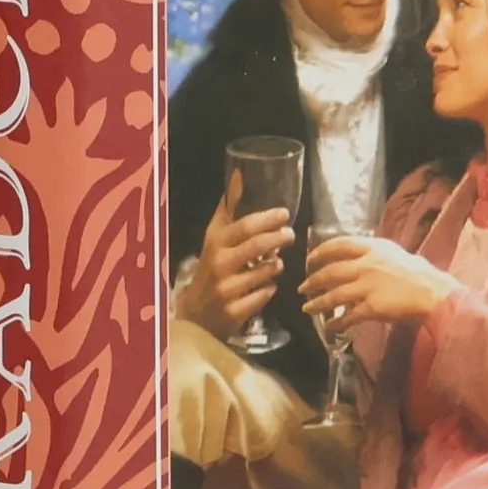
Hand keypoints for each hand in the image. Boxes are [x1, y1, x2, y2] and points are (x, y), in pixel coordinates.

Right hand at [174, 174, 293, 338]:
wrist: (197, 313)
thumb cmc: (211, 268)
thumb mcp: (215, 237)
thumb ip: (228, 208)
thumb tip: (239, 175)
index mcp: (216, 243)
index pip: (245, 226)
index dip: (268, 219)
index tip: (284, 214)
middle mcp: (219, 264)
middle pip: (257, 246)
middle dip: (279, 238)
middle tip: (290, 235)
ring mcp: (227, 289)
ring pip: (265, 272)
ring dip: (276, 265)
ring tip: (277, 262)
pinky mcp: (235, 311)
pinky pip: (264, 294)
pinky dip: (270, 288)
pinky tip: (267, 285)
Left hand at [301, 232, 457, 327]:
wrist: (433, 292)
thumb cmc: (419, 273)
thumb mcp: (394, 253)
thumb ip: (373, 254)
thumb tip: (357, 258)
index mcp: (372, 248)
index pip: (338, 245)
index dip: (320, 252)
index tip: (310, 259)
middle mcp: (366, 265)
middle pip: (330, 272)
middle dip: (312, 281)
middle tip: (302, 288)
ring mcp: (368, 286)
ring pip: (334, 295)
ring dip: (317, 303)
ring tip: (308, 308)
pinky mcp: (372, 307)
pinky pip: (348, 316)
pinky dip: (336, 322)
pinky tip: (330, 326)